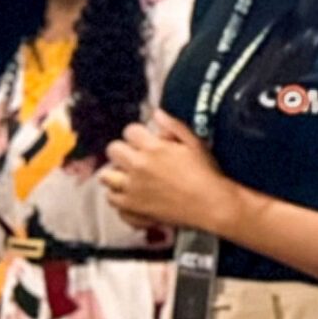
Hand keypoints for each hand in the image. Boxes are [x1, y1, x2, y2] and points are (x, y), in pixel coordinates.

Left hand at [99, 113, 239, 233]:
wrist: (211, 205)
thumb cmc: (206, 173)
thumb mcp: (195, 144)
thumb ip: (174, 126)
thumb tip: (156, 113)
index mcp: (154, 147)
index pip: (130, 131)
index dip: (137, 134)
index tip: (145, 140)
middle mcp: (139, 165)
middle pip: (113, 150)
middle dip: (123, 151)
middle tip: (134, 158)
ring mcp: (133, 187)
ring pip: (105, 175)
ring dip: (115, 173)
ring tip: (127, 176)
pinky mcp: (133, 206)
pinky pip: (111, 198)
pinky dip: (117, 195)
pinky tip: (128, 193)